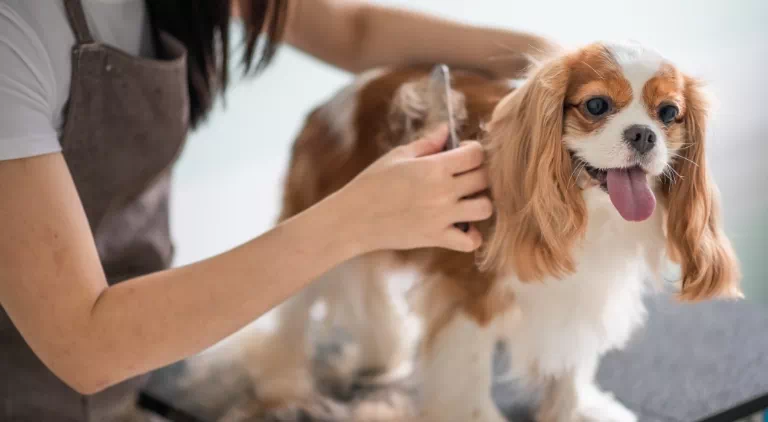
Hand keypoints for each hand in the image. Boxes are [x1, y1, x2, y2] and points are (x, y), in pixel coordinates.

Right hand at [338, 125, 492, 252]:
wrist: (354, 218)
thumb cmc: (372, 183)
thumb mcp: (398, 156)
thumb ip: (427, 143)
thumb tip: (447, 129)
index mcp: (433, 167)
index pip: (476, 154)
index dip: (473, 150)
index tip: (463, 154)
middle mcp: (442, 191)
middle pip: (485, 179)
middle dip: (479, 174)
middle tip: (465, 177)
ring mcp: (441, 217)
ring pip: (485, 208)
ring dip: (481, 203)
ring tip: (466, 201)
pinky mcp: (436, 238)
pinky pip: (470, 241)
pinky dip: (471, 235)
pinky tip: (461, 226)